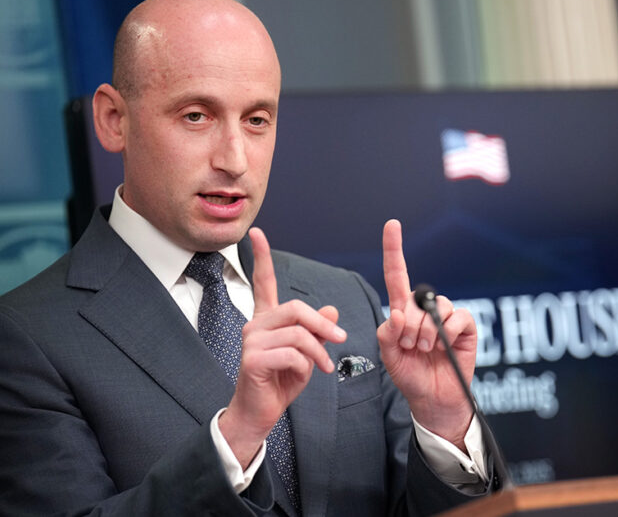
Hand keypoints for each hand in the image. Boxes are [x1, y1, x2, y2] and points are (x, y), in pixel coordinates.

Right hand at [218, 227, 346, 466]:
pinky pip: (292, 354)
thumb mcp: (307, 353)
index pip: (263, 282)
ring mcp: (251, 341)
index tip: (256, 232)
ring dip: (318, 351)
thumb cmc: (282, 381)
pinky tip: (304, 375)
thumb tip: (332, 310)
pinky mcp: (253, 359)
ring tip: (324, 366)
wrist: (261, 412)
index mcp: (267, 320)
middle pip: (297, 309)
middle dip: (323, 325)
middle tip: (341, 339)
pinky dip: (306, 365)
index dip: (262, 257)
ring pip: (298, 333)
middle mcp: (256, 325)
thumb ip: (317, 331)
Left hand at [376, 220, 477, 448]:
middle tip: (409, 348)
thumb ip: (387, 334)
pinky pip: (457, 317)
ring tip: (425, 350)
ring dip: (427, 333)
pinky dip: (447, 333)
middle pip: (415, 299)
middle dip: (409, 327)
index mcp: (403, 311)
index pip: (396, 275)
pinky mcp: (465, 327)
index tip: (392, 224)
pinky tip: (443, 347)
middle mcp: (425, 309)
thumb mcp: (388, 357)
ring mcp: (446, 317)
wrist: (433, 399)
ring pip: (436, 308)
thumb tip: (400, 312)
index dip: (394, 249)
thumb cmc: (410, 376)